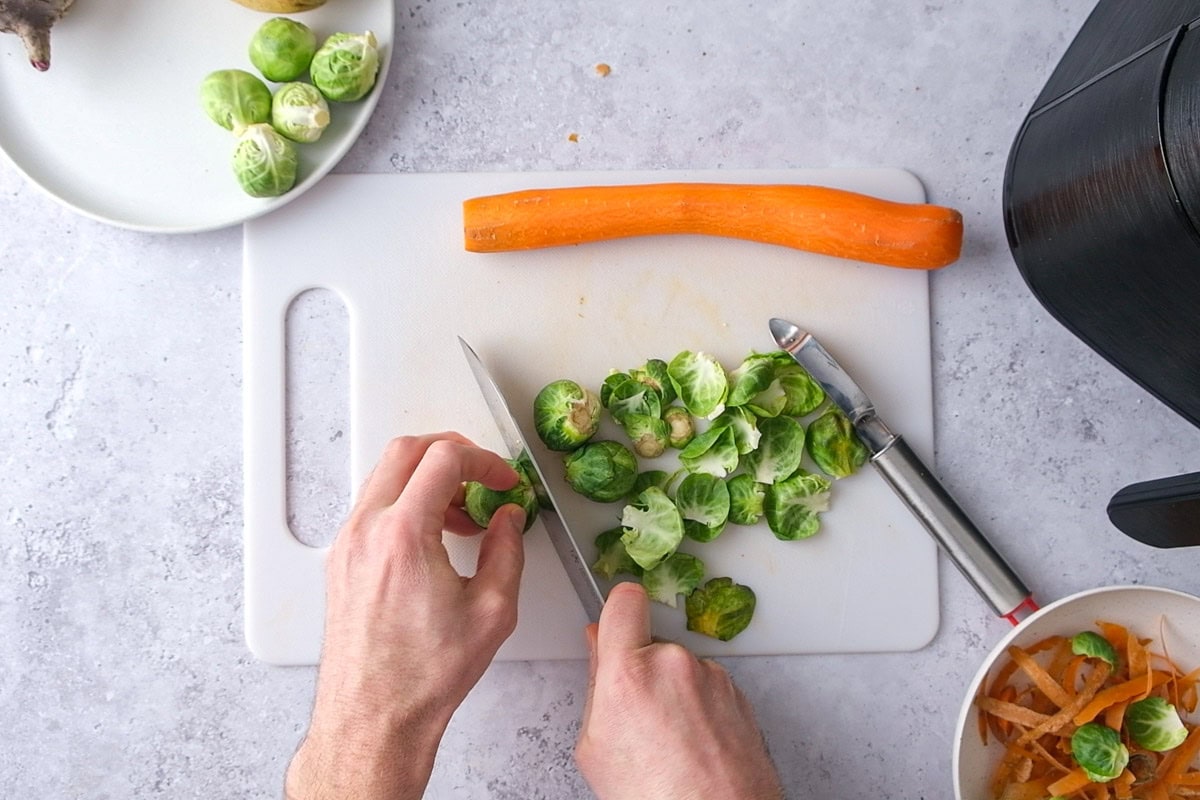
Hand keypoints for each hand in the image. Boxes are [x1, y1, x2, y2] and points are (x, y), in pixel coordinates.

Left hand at [285, 432, 526, 799]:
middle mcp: (366, 530)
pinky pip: (373, 506)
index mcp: (402, 535)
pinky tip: (434, 538)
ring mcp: (347, 543)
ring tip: (463, 516)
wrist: (373, 716)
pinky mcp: (341, 560)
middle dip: (452, 452)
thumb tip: (508, 519)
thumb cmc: (423, 676)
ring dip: (428, 479)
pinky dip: (406, 503)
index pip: (443, 457)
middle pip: (406, 450)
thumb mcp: (492, 611)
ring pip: (386, 475)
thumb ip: (507, 551)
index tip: (503, 480)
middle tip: (483, 476)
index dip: (484, 460)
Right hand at [575, 582, 783, 799]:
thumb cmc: (656, 798)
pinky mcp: (737, 692)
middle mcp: (675, 665)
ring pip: (680, 668)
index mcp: (630, 673)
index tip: (614, 620)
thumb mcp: (596, 749)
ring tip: (670, 741)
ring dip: (674, 692)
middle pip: (650, 644)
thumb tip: (597, 646)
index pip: (623, 601)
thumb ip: (595, 685)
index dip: (616, 608)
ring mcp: (712, 677)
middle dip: (642, 670)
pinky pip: (707, 687)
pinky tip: (693, 744)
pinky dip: (700, 708)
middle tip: (637, 717)